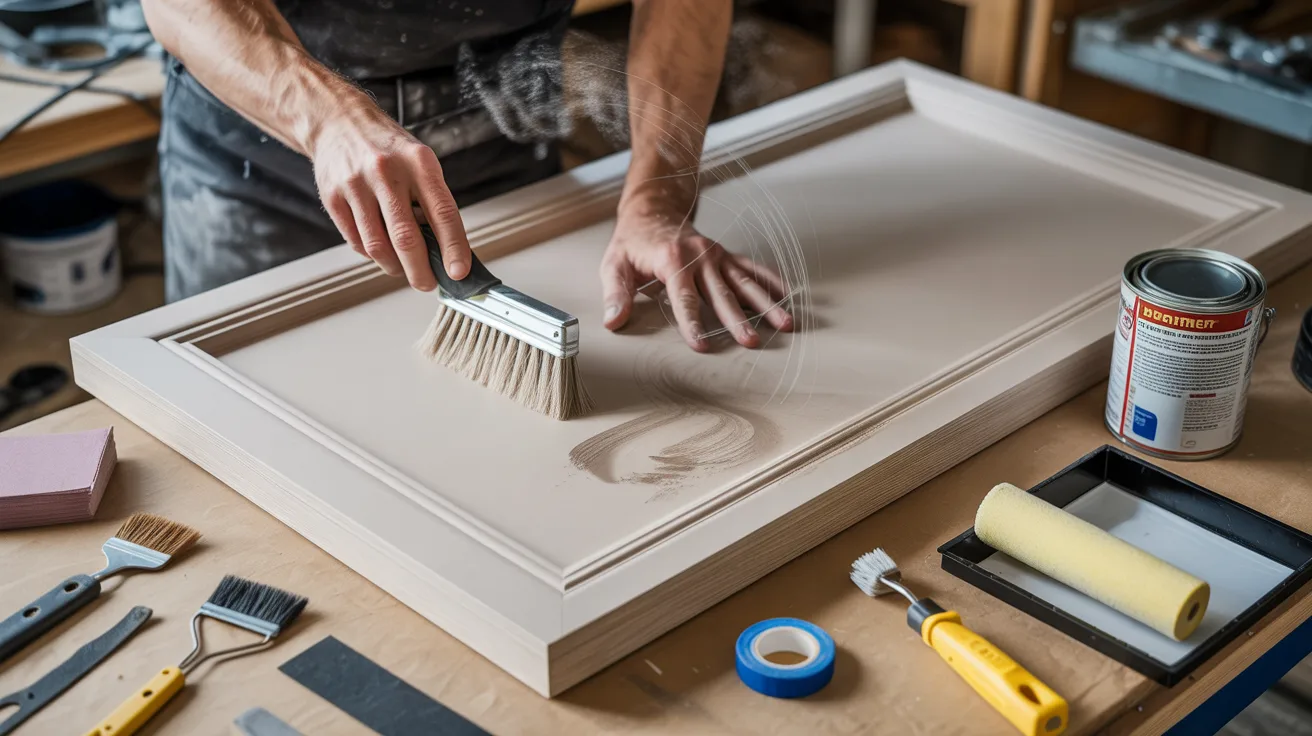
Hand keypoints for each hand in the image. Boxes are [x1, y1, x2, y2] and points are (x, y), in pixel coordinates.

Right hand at [308, 101, 470, 289]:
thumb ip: (432, 201)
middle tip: (428, 283)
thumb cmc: (388, 148)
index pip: (443, 213)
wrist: (338, 121)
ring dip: (395, 267)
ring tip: (403, 268)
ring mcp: (356, 184)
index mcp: (418, 162)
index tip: (458, 273)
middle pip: (406, 238)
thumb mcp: (419, 162)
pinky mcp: (332, 197)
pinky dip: (372, 254)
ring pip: (378, 246)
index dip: (454, 248)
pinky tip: (380, 248)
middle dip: (420, 271)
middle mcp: (386, 172)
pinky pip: (356, 241)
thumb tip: (446, 250)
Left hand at [600, 208, 792, 351]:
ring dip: (765, 304)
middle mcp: (699, 257)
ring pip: (744, 283)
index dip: (692, 323)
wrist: (652, 211)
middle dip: (737, 320)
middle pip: (721, 294)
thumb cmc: (631, 243)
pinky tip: (786, 296)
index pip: (684, 299)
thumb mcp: (614, 265)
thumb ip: (615, 294)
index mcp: (672, 261)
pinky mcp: (725, 255)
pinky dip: (769, 281)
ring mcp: (716, 255)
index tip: (702, 345)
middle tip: (752, 342)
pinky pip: (751, 268)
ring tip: (784, 324)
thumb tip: (613, 321)